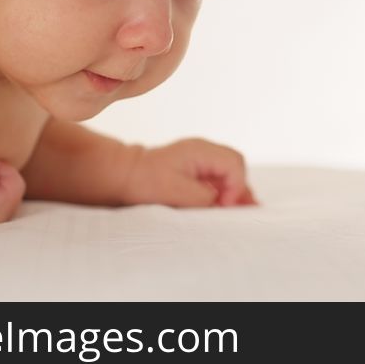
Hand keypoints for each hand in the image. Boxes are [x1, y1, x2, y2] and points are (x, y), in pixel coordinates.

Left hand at [122, 138, 258, 207]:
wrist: (125, 175)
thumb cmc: (146, 181)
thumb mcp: (177, 193)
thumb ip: (205, 198)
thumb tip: (225, 204)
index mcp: (200, 151)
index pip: (234, 163)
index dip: (236, 186)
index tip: (225, 205)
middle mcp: (204, 150)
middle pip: (235, 165)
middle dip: (239, 188)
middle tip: (237, 211)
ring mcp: (201, 158)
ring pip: (229, 172)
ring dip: (232, 191)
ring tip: (233, 213)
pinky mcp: (196, 169)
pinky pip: (218, 177)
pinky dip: (223, 192)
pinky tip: (222, 207)